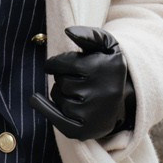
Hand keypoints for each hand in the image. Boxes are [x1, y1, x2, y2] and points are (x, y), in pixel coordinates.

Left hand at [35, 26, 133, 141]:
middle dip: (63, 78)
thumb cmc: (109, 67)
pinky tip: (35, 99)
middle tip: (76, 80)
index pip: (63, 64)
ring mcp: (91, 114)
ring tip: (77, 93)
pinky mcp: (84, 130)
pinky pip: (56, 119)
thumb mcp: (107, 45)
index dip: (56, 63)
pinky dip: (45, 109)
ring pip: (58, 98)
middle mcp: (98, 93)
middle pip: (61, 81)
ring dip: (61, 93)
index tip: (56, 64)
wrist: (128, 100)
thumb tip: (68, 31)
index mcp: (102, 70)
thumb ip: (89, 34)